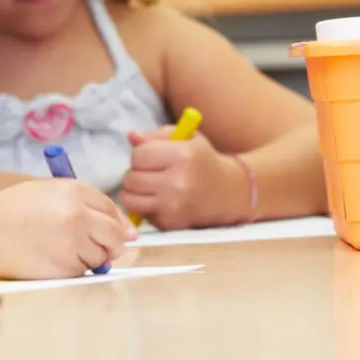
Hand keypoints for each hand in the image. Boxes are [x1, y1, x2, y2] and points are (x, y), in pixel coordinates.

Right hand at [0, 180, 131, 278]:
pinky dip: (72, 269)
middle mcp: (78, 215)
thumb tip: (128, 232)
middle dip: (110, 244)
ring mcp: (73, 243)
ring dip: (88, 257)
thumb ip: (83, 204)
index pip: (111, 209)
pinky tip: (49, 259)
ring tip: (57, 248)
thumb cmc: (11, 211)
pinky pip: (82, 271)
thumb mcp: (47, 192)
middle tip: (93, 246)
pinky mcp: (65, 267)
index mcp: (74, 191)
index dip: (114, 222)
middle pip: (115, 235)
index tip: (113, 231)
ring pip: (100, 257)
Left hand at [120, 129, 245, 230]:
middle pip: (130, 178)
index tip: (150, 156)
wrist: (229, 193)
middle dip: (135, 173)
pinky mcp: (171, 223)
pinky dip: (145, 206)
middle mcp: (177, 183)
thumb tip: (131, 137)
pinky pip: (141, 214)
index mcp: (183, 156)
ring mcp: (173, 206)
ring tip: (148, 186)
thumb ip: (156, 135)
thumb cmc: (203, 161)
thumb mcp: (187, 138)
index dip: (140, 154)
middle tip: (148, 172)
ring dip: (134, 191)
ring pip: (129, 199)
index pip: (138, 155)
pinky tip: (159, 200)